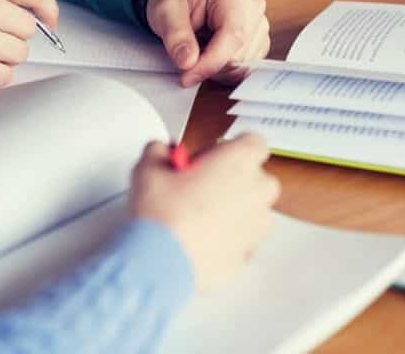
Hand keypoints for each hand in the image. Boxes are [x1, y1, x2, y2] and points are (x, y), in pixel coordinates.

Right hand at [129, 134, 278, 290]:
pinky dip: (227, 237)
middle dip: (232, 179)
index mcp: (240, 161)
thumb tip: (159, 152)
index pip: (253, 141)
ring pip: (252, 210)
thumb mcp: (148, 169)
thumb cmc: (163, 216)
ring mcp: (256, 226)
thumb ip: (159, 151)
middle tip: (199, 185)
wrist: (159, 264)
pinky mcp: (246, 254)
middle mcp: (256, 191)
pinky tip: (199, 238)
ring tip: (196, 214)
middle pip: (256, 177)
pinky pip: (242, 239)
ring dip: (232, 209)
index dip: (227, 148)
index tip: (206, 157)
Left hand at [146, 0, 269, 86]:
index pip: (233, 36)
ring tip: (199, 48)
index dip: (211, 62)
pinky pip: (244, 68)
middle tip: (186, 55)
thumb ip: (176, 37)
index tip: (187, 76)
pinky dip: (224, 69)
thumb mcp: (165, 11)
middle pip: (238, 54)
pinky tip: (210, 53)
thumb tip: (188, 63)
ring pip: (242, 65)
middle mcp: (252, 6)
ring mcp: (259, 24)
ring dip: (216, 68)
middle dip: (209, 65)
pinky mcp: (259, 40)